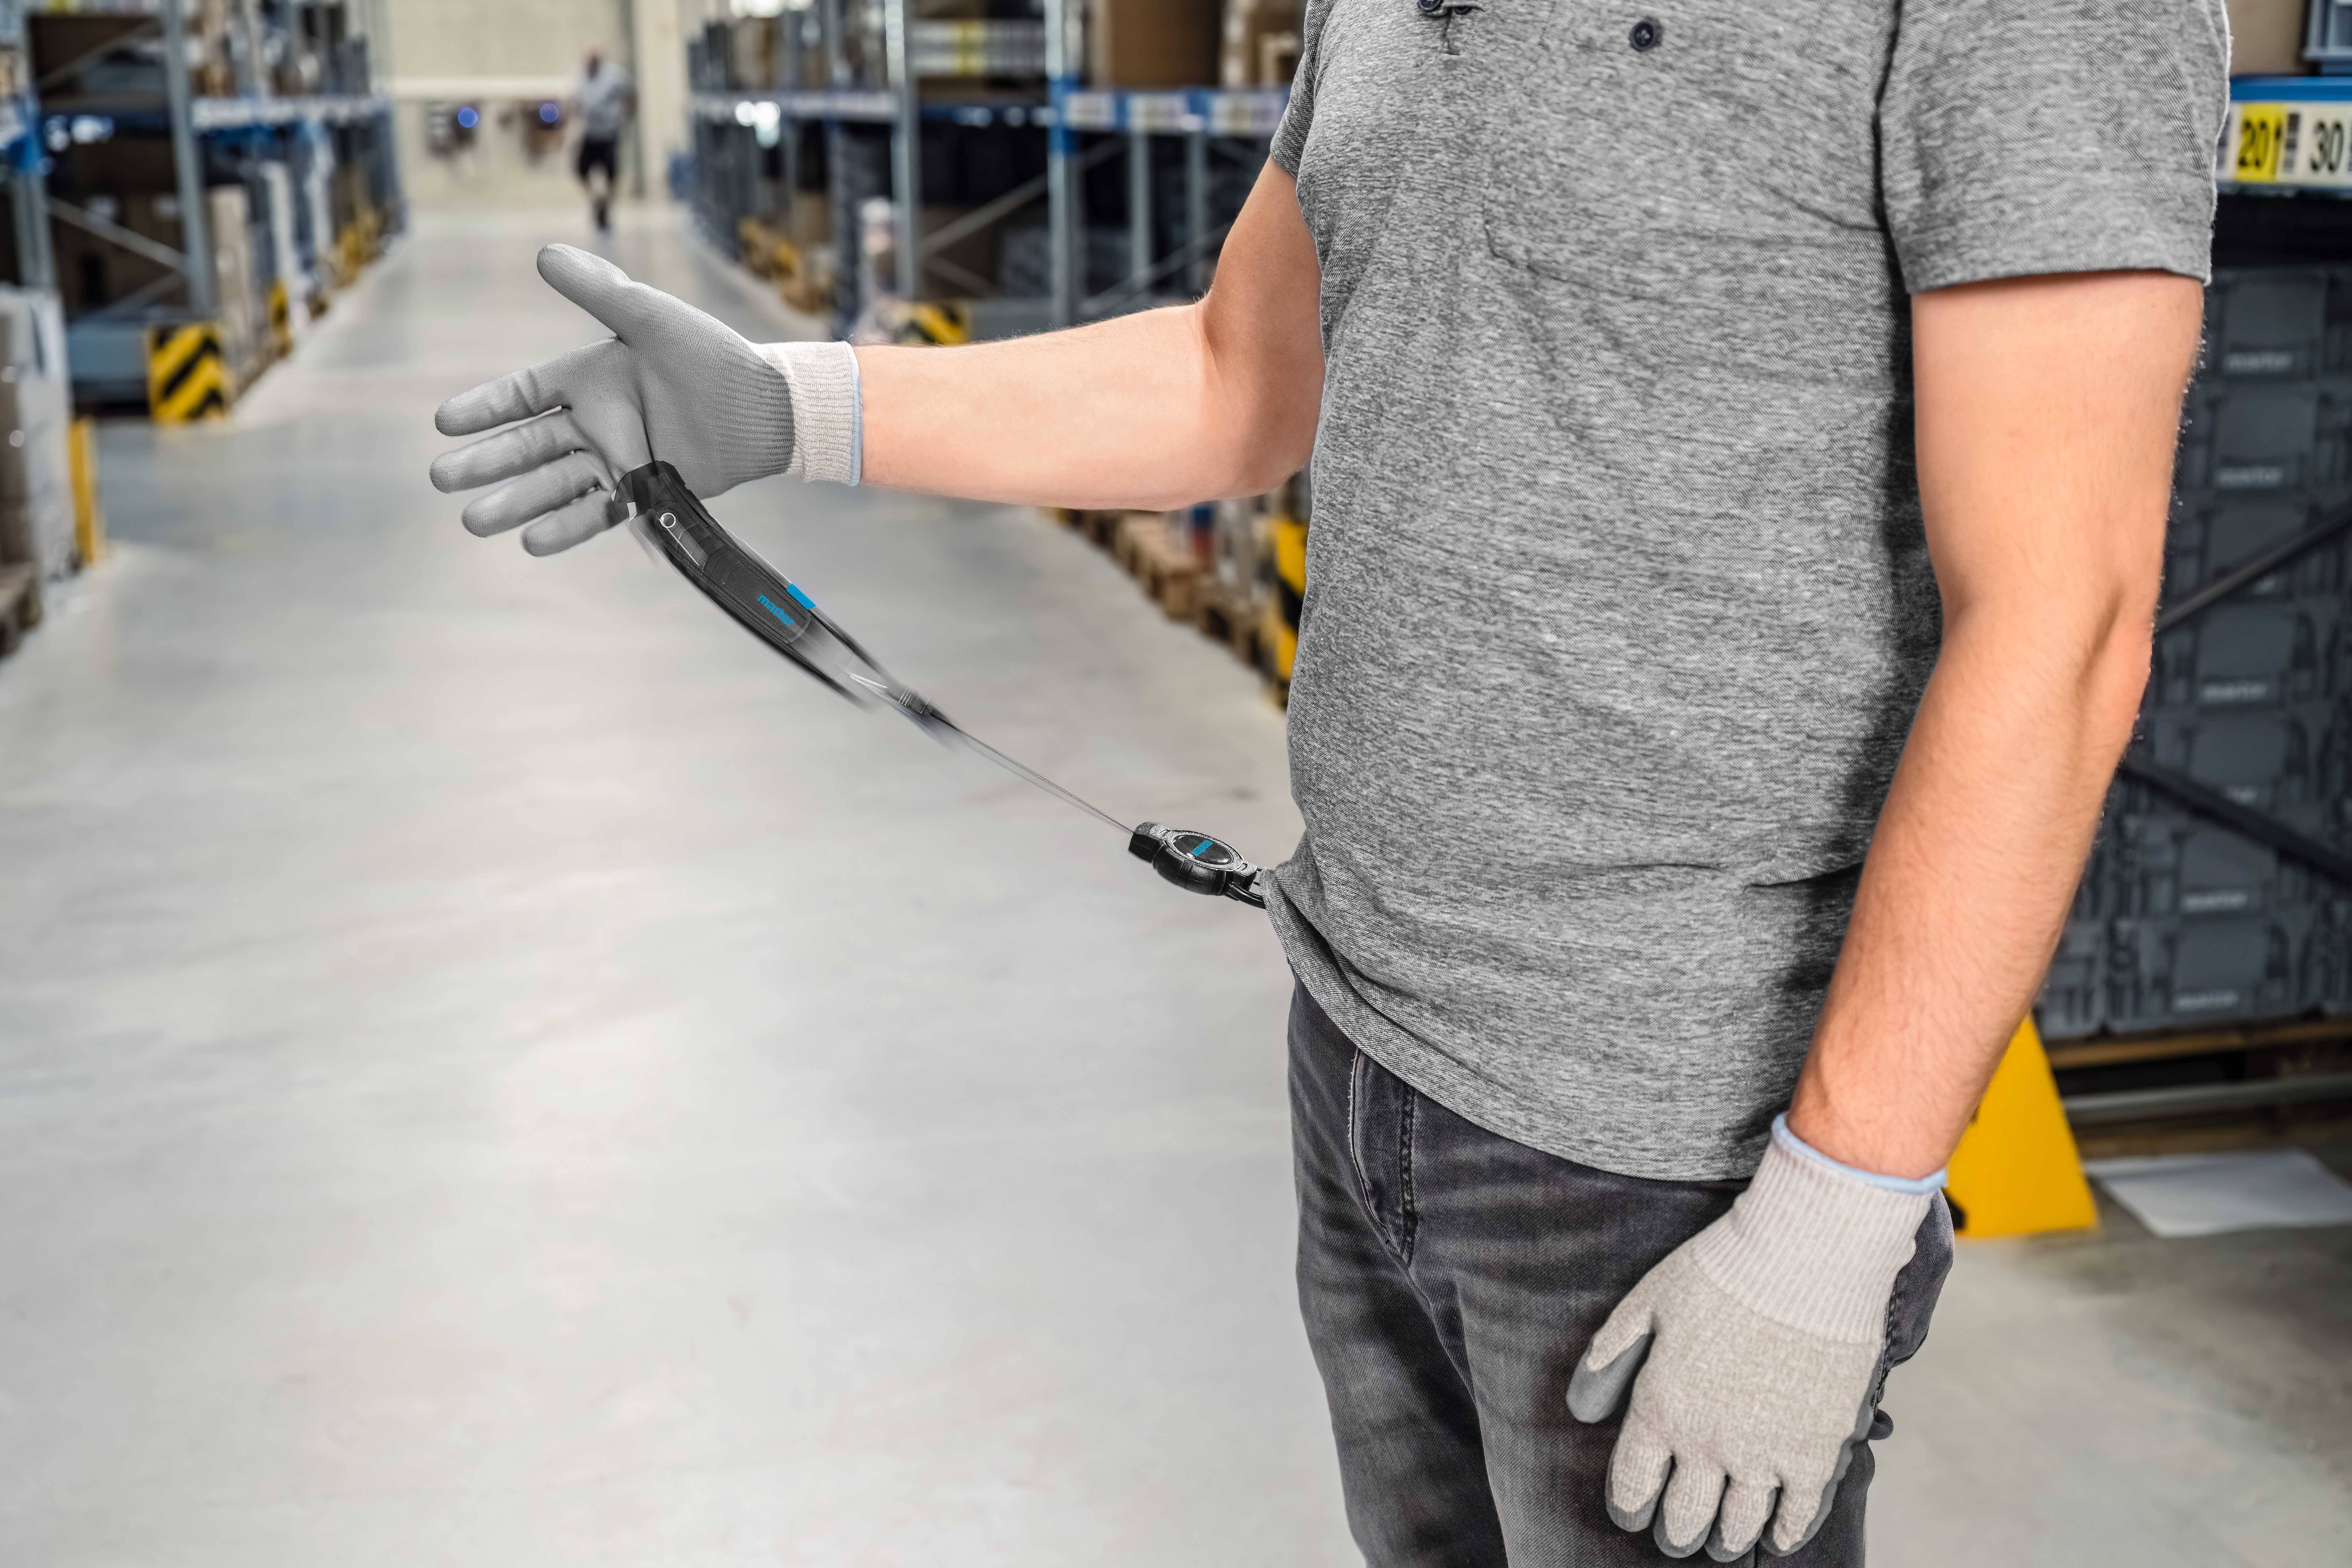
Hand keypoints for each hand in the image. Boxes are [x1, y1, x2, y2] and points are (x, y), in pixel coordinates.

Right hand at [428, 245, 796, 554]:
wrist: (763, 406)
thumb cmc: (711, 356)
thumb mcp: (651, 317)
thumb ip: (599, 290)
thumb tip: (545, 253)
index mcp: (589, 378)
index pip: (522, 395)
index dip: (484, 409)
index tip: (443, 423)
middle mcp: (595, 422)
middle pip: (528, 446)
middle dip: (485, 463)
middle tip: (441, 479)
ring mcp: (616, 459)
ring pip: (553, 484)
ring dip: (515, 502)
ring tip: (475, 522)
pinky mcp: (642, 491)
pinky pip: (598, 513)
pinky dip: (568, 528)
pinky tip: (533, 543)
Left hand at [1566, 1124, 1938, 1558]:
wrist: (1799, 1260)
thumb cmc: (1720, 1271)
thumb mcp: (1644, 1302)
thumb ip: (1610, 1355)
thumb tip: (1580, 1405)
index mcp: (1660, 1410)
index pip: (1633, 1481)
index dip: (1629, 1505)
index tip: (1631, 1516)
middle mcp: (1707, 1444)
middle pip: (1685, 1514)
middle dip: (1676, 1530)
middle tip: (1677, 1537)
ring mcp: (1763, 1454)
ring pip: (1740, 1524)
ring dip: (1727, 1539)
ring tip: (1723, 1543)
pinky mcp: (1815, 1452)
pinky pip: (1799, 1513)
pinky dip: (1786, 1533)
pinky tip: (1778, 1538)